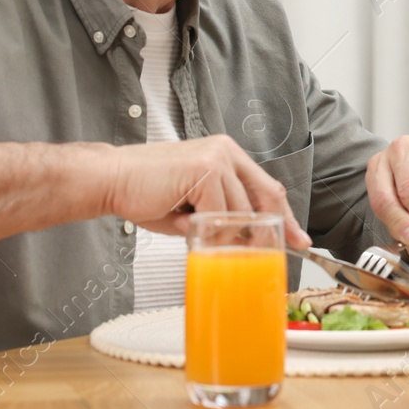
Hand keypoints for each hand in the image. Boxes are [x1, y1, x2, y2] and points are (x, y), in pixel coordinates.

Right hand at [101, 134, 310, 248]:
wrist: (111, 180)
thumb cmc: (147, 194)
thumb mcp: (195, 207)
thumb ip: (222, 216)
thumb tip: (247, 241)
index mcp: (227, 156)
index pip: (268, 188)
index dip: (285, 217)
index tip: (298, 240)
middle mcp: (227, 152)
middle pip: (264, 199)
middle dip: (266, 232)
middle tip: (261, 256)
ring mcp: (218, 159)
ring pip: (239, 212)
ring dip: (219, 233)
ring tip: (187, 227)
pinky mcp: (205, 170)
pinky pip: (219, 214)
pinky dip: (203, 228)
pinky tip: (180, 221)